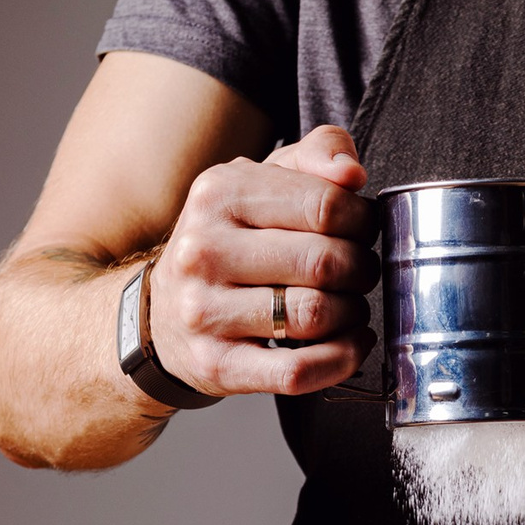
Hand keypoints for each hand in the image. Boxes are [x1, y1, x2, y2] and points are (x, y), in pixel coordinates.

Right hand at [151, 124, 378, 396]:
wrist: (162, 316)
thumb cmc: (228, 241)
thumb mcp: (261, 180)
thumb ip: (316, 154)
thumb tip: (351, 173)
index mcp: (218, 193)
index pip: (326, 205)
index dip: (363, 222)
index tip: (363, 231)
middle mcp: (203, 250)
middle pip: (325, 263)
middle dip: (362, 270)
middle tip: (360, 272)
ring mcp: (204, 311)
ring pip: (315, 316)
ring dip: (352, 314)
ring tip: (349, 305)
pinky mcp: (216, 365)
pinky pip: (298, 371)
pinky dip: (341, 359)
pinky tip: (351, 343)